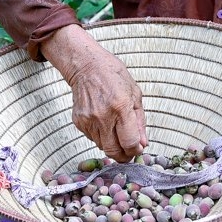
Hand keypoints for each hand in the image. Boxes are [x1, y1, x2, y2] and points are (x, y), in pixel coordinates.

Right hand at [41, 26, 147, 161]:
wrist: (86, 66)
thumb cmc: (113, 76)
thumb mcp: (135, 94)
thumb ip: (140, 122)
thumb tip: (143, 143)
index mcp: (121, 107)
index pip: (129, 142)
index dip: (135, 150)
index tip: (138, 149)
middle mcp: (103, 116)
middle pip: (114, 151)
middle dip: (124, 155)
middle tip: (129, 150)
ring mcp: (88, 120)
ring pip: (102, 147)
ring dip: (112, 145)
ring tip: (116, 130)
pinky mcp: (79, 122)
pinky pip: (92, 138)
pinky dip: (101, 136)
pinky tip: (104, 122)